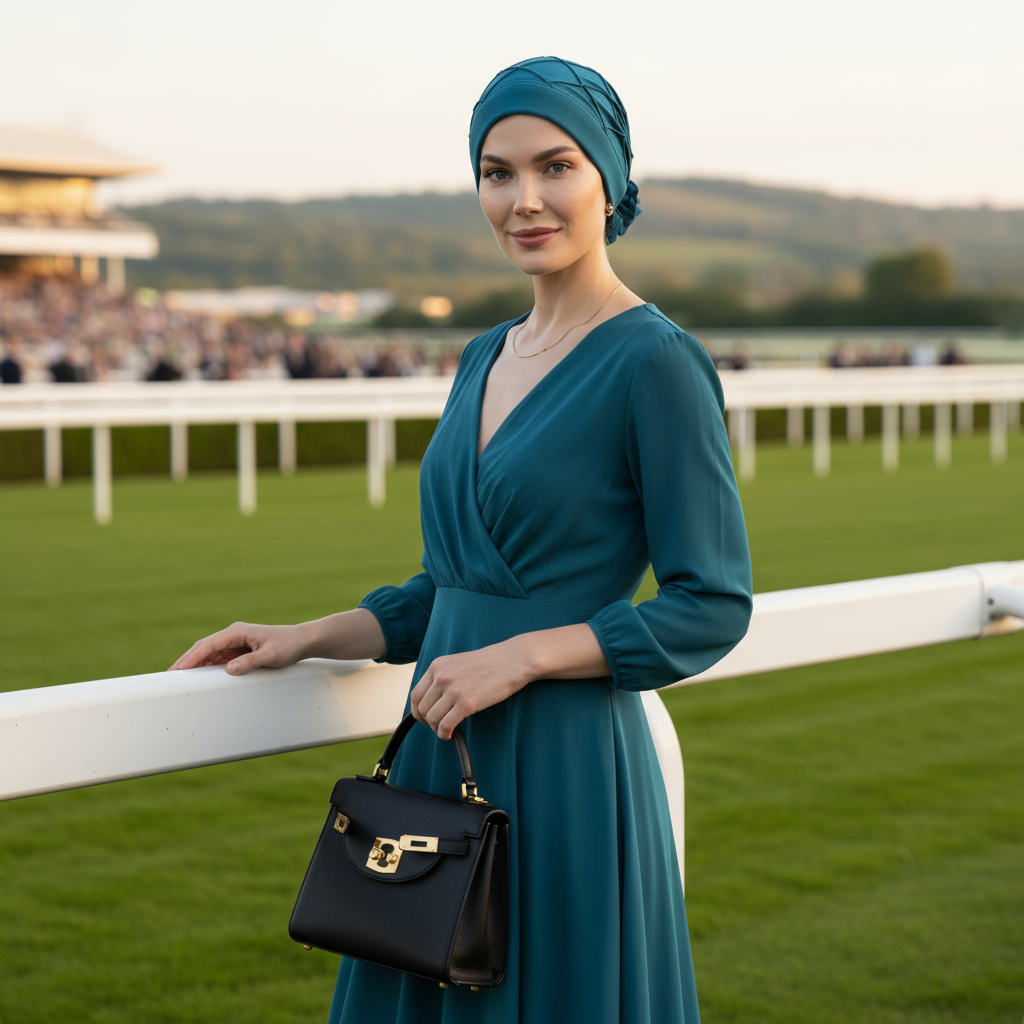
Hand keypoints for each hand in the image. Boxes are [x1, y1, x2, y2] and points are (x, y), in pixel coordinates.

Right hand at [169, 621, 312, 674]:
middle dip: (186, 661)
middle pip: (203, 648)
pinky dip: (206, 667)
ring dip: (194, 665)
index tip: (179, 669)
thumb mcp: (270, 655)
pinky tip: (197, 677)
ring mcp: (234, 642)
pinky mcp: (237, 650)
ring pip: (208, 654)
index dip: (192, 657)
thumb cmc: (287, 645)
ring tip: (178, 679)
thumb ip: (250, 662)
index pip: (209, 644)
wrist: (300, 641)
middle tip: (169, 676)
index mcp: (238, 632)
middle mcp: (233, 635)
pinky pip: (217, 659)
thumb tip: (230, 669)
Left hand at [410, 640, 530, 740]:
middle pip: (421, 708)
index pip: (415, 694)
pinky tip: (451, 734)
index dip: (418, 711)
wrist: (513, 660)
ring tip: (446, 730)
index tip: (426, 718)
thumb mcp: (458, 663)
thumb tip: (432, 700)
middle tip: (438, 726)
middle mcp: (441, 676)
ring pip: (432, 719)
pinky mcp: (467, 703)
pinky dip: (444, 734)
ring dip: (436, 729)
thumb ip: (443, 677)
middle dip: (427, 722)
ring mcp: (453, 690)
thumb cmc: (490, 663)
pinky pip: (445, 725)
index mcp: (437, 666)